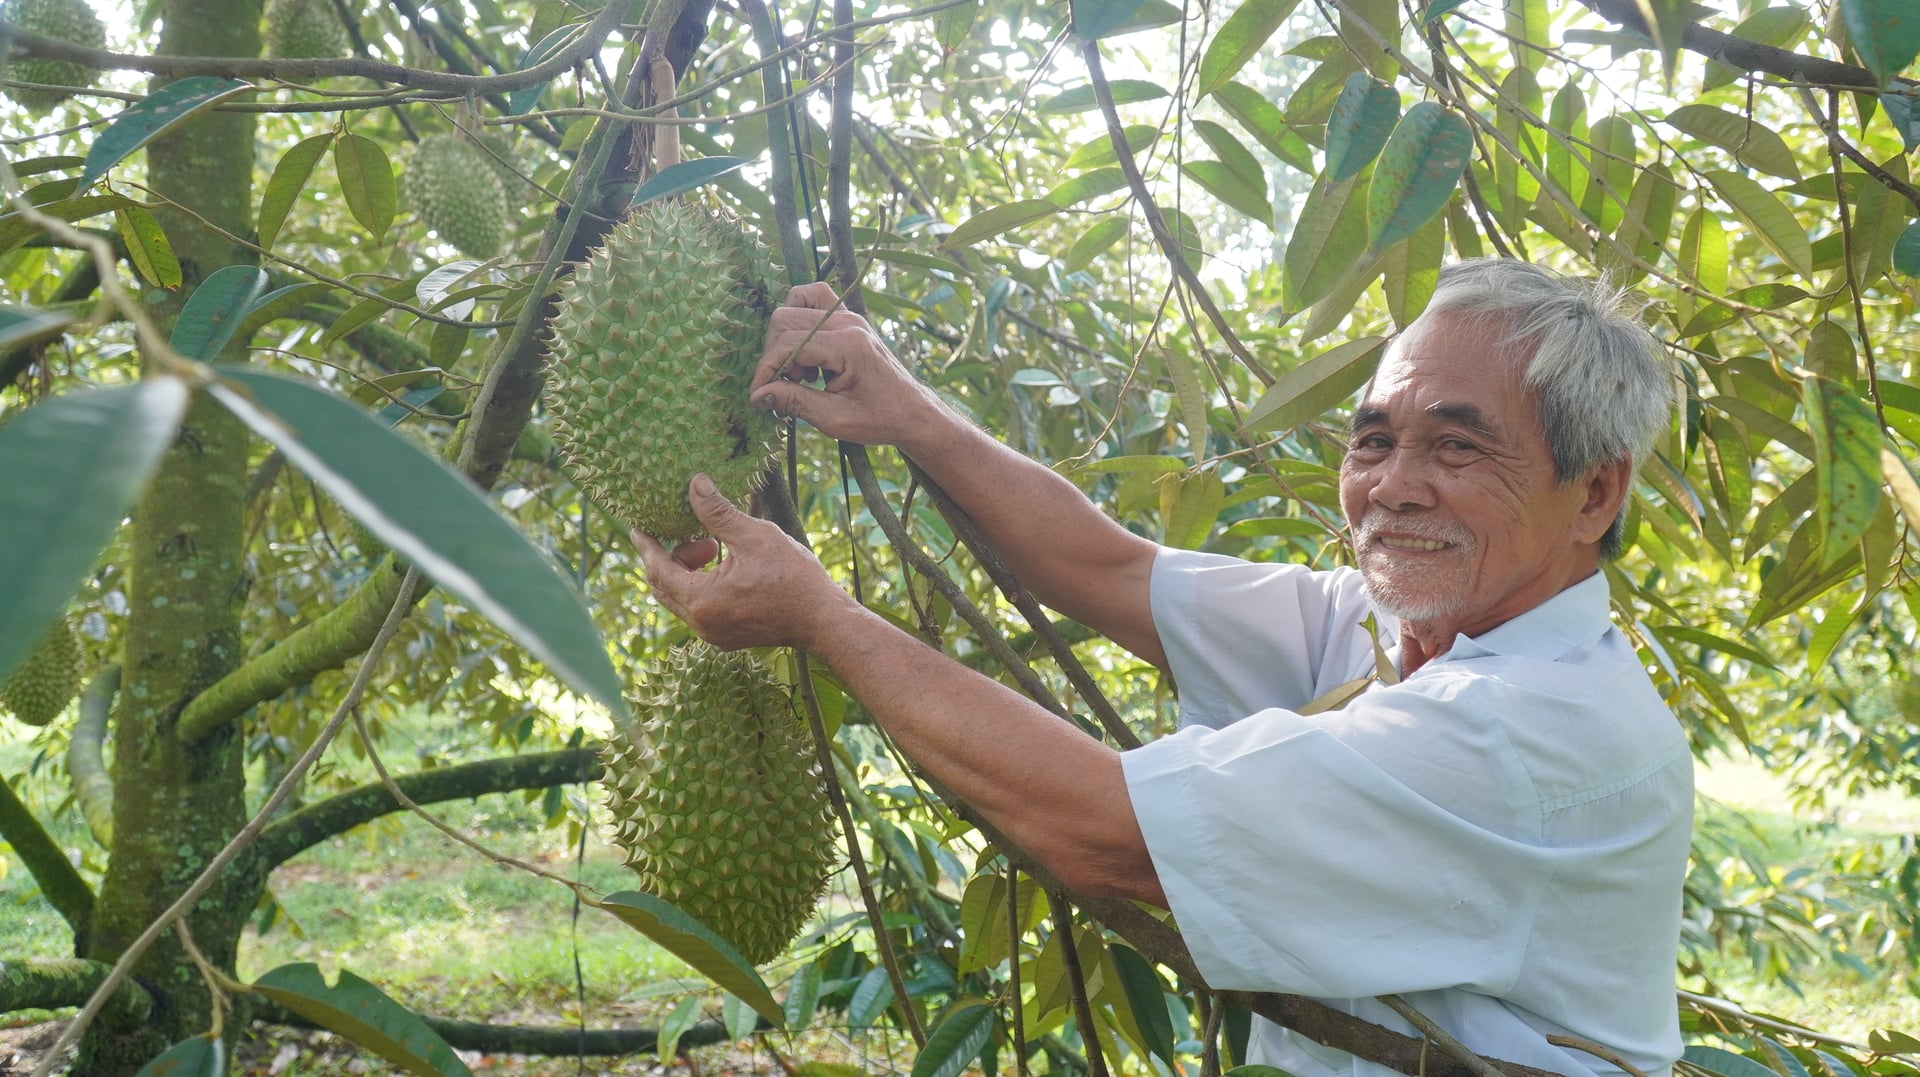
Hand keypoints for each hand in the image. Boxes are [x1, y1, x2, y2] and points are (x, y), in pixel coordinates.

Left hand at [631, 474, 855, 650]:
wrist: (823, 620)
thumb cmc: (793, 578)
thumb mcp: (754, 536)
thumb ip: (718, 513)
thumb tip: (694, 484)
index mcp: (702, 600)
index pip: (657, 569)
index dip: (646, 545)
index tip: (637, 526)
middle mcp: (701, 623)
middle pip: (664, 587)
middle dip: (670, 556)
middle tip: (690, 533)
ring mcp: (713, 634)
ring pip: (681, 599)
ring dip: (688, 571)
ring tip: (714, 547)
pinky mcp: (727, 637)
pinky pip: (698, 610)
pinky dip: (701, 586)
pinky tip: (725, 568)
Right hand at [752, 282, 943, 447]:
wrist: (913, 412)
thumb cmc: (879, 419)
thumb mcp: (833, 419)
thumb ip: (794, 402)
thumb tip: (757, 394)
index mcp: (848, 346)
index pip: (789, 344)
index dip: (766, 369)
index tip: (758, 394)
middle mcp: (848, 322)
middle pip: (786, 318)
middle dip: (775, 353)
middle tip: (791, 384)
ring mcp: (850, 315)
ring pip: (796, 301)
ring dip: (786, 335)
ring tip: (802, 369)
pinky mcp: (849, 317)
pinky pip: (814, 299)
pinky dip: (799, 319)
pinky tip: (808, 353)